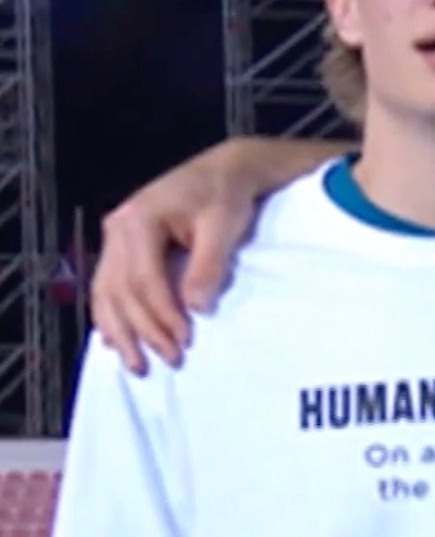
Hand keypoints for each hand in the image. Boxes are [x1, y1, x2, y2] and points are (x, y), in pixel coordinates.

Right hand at [90, 148, 259, 375]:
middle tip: (170, 360)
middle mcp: (117, 229)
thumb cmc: (225, 195)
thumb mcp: (223, 226)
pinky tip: (114, 342)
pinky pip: (108, 287)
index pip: (144, 280)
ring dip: (122, 331)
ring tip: (137, 364)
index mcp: (138, 220)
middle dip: (144, 330)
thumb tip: (196, 308)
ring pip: (107, 293)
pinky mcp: (121, 247)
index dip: (163, 315)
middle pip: (121, 291)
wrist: (223, 171)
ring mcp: (115, 238)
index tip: (185, 342)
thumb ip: (208, 266)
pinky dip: (111, 316)